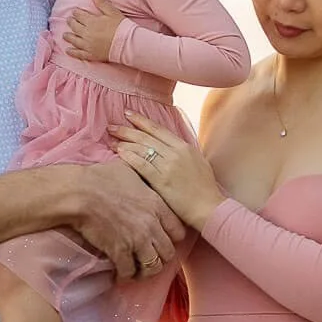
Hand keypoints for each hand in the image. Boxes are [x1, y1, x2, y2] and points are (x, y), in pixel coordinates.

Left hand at [61, 0, 123, 62]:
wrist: (126, 43)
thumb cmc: (121, 26)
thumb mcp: (112, 12)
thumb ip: (101, 2)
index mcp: (91, 22)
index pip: (79, 15)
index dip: (76, 13)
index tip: (74, 12)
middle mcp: (87, 33)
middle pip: (75, 27)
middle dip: (71, 22)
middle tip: (69, 20)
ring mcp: (88, 45)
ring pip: (74, 40)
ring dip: (68, 36)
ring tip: (65, 35)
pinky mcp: (91, 54)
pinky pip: (78, 54)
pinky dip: (72, 52)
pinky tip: (68, 50)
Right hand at [67, 161, 180, 280]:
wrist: (78, 192)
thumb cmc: (101, 177)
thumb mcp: (131, 171)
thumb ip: (145, 178)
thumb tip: (146, 173)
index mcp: (157, 205)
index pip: (179, 232)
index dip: (171, 238)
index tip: (161, 239)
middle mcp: (152, 225)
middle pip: (168, 253)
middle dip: (159, 257)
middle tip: (149, 257)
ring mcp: (137, 240)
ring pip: (153, 266)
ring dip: (145, 271)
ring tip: (137, 270)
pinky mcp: (119, 252)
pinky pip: (129, 271)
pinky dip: (125, 275)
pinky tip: (120, 273)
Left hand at [112, 116, 223, 230]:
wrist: (210, 206)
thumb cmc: (205, 187)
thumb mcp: (198, 161)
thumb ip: (183, 152)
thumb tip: (170, 146)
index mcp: (184, 146)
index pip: (158, 129)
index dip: (141, 120)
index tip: (128, 114)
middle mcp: (176, 153)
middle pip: (146, 136)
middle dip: (127, 130)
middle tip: (111, 126)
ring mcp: (169, 166)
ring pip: (142, 149)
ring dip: (125, 143)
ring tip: (112, 141)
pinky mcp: (162, 181)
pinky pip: (142, 165)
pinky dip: (130, 158)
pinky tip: (120, 154)